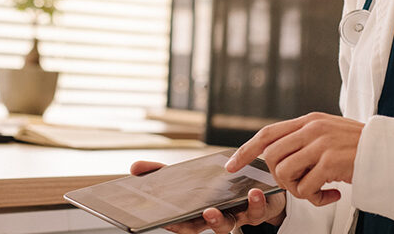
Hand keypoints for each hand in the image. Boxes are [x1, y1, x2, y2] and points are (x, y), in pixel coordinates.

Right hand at [129, 161, 285, 232]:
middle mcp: (217, 218)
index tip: (169, 220)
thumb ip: (159, 172)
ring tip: (234, 198)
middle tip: (207, 211)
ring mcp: (237, 216)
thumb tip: (134, 168)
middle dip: (209, 220)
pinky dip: (257, 201)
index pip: (185, 223)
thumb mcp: (185, 176)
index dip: (178, 224)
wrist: (251, 185)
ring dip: (240, 211)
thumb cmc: (212, 184)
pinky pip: (258, 211)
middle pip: (211, 226)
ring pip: (235, 222)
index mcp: (198, 212)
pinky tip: (255, 190)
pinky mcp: (257, 210)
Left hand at [225, 113, 363, 206]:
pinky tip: (331, 195)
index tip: (231, 165)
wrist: (392, 151)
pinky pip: (306, 188)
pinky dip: (315, 199)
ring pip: (284, 173)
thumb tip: (276, 155)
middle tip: (299, 185)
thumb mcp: (329, 133)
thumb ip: (305, 138)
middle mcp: (312, 128)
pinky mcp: (331, 162)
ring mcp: (321, 144)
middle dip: (278, 177)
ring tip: (317, 191)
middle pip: (271, 156)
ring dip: (297, 190)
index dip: (246, 150)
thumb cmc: (360, 148)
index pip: (267, 133)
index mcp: (308, 120)